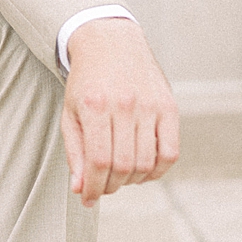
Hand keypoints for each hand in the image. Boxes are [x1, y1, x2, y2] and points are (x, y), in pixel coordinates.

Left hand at [61, 18, 178, 205]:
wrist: (111, 43)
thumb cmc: (87, 82)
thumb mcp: (70, 112)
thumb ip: (75, 152)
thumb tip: (81, 189)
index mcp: (95, 105)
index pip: (99, 162)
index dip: (94, 188)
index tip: (88, 199)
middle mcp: (125, 104)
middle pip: (123, 166)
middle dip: (111, 186)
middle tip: (104, 186)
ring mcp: (150, 105)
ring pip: (147, 163)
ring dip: (133, 180)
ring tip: (121, 175)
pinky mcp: (169, 107)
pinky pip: (170, 153)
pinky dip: (158, 171)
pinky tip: (144, 169)